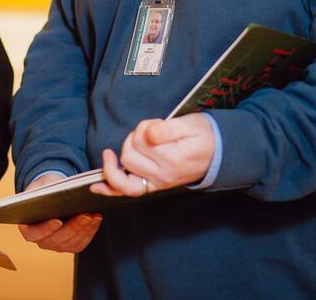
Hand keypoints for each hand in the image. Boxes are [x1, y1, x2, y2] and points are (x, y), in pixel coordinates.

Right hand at [17, 173, 101, 252]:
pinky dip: (90, 232)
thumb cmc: (43, 190)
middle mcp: (41, 241)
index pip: (34, 233)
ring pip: (71, 242)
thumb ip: (41, 191)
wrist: (51, 195)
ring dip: (84, 229)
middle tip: (85, 215)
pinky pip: (81, 243)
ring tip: (93, 215)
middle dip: (73, 227)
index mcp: (27, 228)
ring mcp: (56, 245)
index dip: (46, 229)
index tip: (58, 221)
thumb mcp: (38, 187)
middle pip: (56, 239)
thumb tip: (53, 193)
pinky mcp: (70, 245)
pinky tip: (96, 219)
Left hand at [91, 115, 213, 196]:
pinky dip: (109, 189)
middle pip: (129, 156)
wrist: (219, 154)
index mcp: (172, 158)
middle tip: (148, 133)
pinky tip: (96, 186)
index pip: (141, 141)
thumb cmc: (204, 136)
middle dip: (133, 139)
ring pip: (124, 174)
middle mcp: (163, 175)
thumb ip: (167, 129)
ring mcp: (157, 184)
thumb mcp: (190, 124)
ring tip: (131, 146)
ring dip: (122, 157)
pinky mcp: (153, 186)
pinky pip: (127, 191)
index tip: (155, 125)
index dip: (143, 128)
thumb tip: (149, 132)